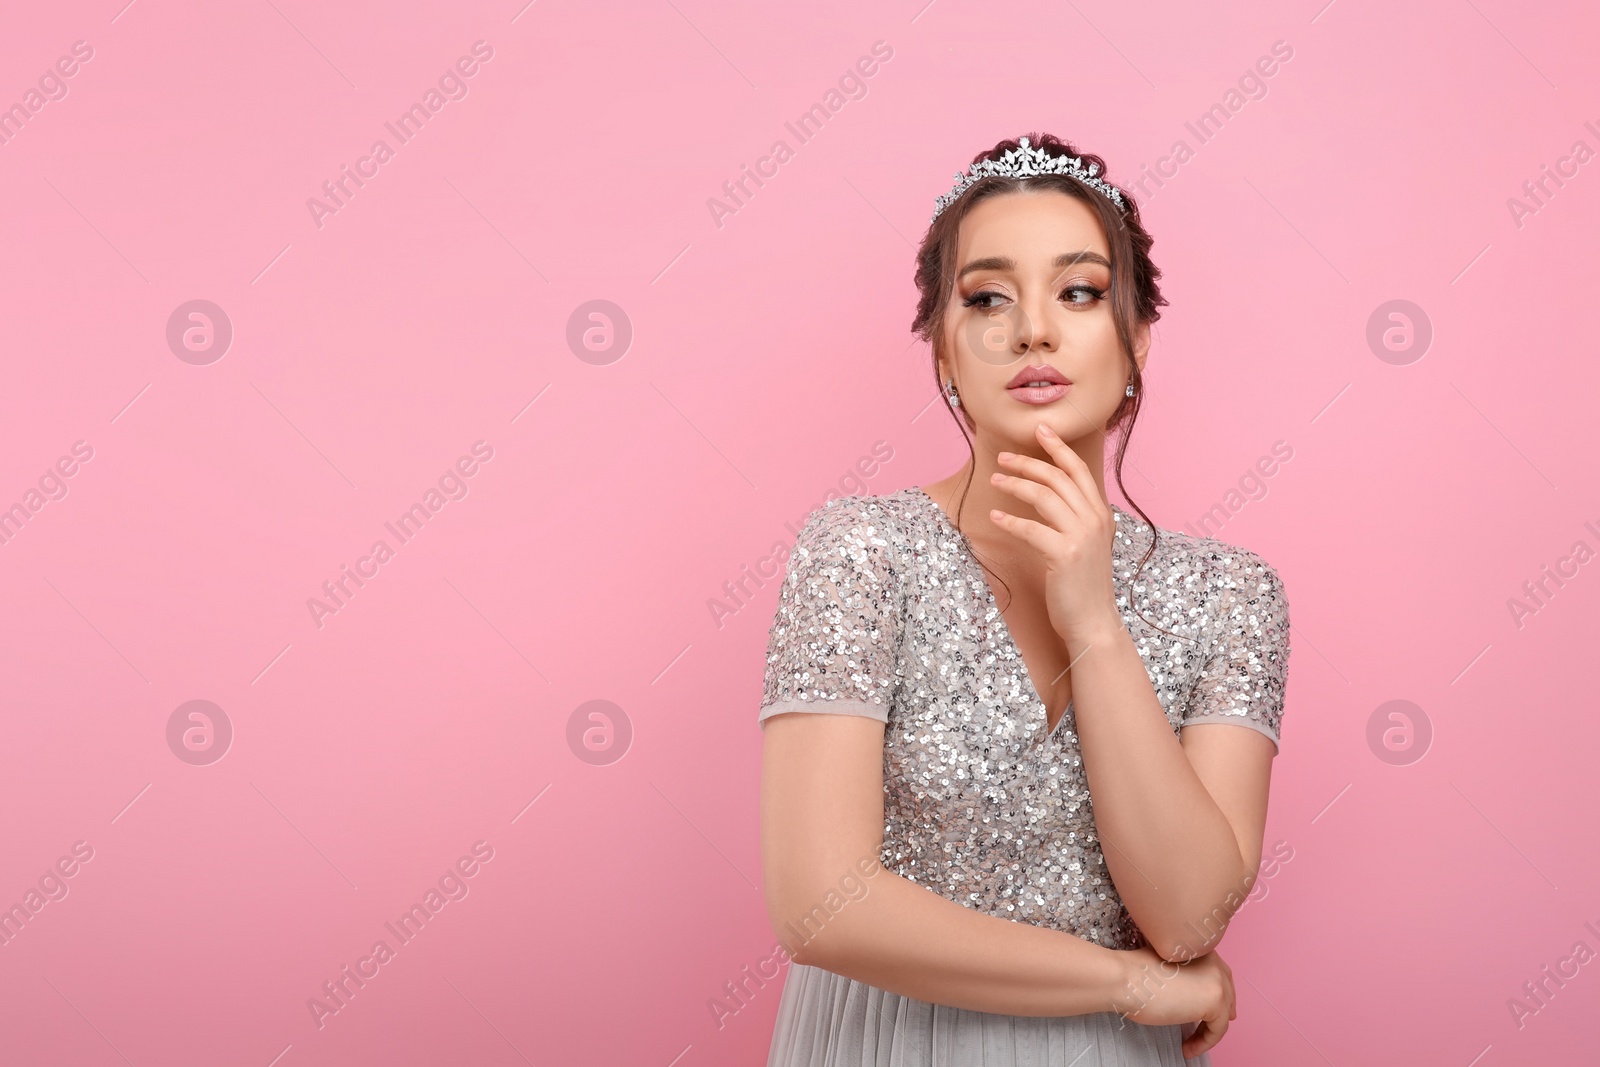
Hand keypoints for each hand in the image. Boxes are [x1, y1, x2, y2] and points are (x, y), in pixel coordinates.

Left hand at [989, 423, 1122, 650]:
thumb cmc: (1084, 585)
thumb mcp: (1088, 544)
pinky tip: (995, 517)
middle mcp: (1095, 519)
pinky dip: (1010, 520)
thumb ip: (1076, 519)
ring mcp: (1081, 536)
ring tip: (995, 480)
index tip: (1041, 430)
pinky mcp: (1064, 554)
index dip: (1058, 448)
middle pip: (1057, 477)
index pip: (1079, 470)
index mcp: (1101, 514)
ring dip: (1015, 484)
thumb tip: (1051, 496)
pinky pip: (1031, 528)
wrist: (1094, 622)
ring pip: (1043, 496)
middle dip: (1027, 462)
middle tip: (1002, 457)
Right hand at [1109, 945, 1236, 1058]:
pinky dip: (1204, 1042)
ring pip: (1222, 1013)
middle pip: (1227, 992)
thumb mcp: (1165, 966)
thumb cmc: (1134, 974)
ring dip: (1208, 1031)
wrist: (1127, 979)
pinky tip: (1188, 1048)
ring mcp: (1217, 981)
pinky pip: (1218, 1030)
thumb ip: (1184, 974)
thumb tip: (1192, 996)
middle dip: (1220, 1012)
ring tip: (1191, 1044)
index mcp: (1201, 949)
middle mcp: (1214, 961)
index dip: (1217, 992)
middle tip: (1209, 1030)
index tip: (1209, 1011)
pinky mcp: (1215, 1001)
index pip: (1219, 973)